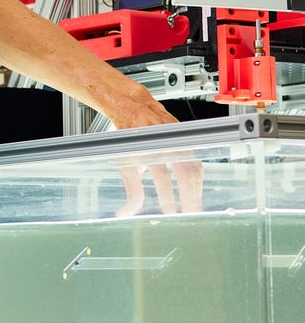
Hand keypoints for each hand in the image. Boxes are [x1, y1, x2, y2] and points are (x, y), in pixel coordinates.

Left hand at [104, 88, 204, 215]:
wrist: (136, 109)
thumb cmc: (128, 136)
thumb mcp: (124, 163)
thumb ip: (130, 189)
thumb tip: (126, 213)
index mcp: (148, 148)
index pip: (162, 176)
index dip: (167, 196)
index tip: (169, 211)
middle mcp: (166, 143)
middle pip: (185, 173)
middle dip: (189, 196)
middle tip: (189, 213)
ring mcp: (179, 141)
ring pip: (195, 168)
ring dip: (196, 189)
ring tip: (194, 206)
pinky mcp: (187, 142)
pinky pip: (197, 162)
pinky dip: (198, 179)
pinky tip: (196, 190)